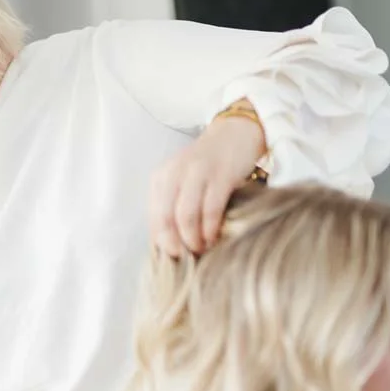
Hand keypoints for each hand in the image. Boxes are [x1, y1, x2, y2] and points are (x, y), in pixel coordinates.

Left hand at [150, 113, 264, 255]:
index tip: (173, 256)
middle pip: (166, 218)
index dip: (161, 242)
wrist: (236, 134)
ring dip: (193, 239)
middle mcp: (174, 173)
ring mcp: (197, 173)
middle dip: (175, 243)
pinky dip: (211, 229)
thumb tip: (170, 245)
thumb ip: (173, 206)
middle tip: (187, 257)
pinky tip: (215, 237)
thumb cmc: (208, 165)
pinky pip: (210, 210)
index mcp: (161, 177)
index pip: (153, 217)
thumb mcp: (182, 181)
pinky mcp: (220, 175)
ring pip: (186, 216)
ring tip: (202, 249)